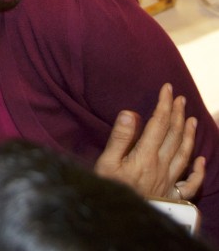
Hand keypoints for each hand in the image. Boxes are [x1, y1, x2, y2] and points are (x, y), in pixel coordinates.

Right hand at [94, 83, 205, 199]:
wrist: (121, 221)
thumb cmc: (110, 191)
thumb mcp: (106, 163)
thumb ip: (120, 138)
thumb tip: (130, 113)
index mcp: (145, 156)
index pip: (158, 124)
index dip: (164, 104)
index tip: (167, 88)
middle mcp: (161, 166)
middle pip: (174, 135)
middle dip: (177, 114)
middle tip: (179, 98)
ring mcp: (169, 181)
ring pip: (184, 154)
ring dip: (189, 134)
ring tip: (191, 118)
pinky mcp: (171, 196)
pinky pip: (191, 183)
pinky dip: (199, 171)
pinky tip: (202, 161)